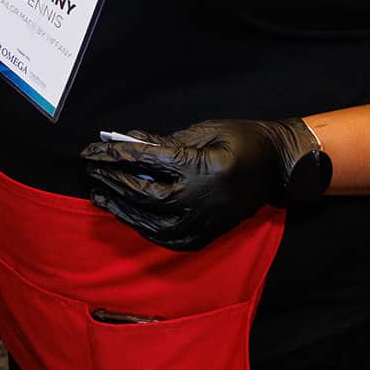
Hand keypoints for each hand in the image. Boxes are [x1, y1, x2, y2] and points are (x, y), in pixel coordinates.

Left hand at [80, 118, 312, 250]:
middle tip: (91, 172)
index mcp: (202, 166)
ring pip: (152, 224)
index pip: (146, 162)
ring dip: (122, 210)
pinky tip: (128, 215)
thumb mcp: (204, 131)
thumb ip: (164, 141)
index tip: (90, 151)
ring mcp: (205, 221)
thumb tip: (128, 142)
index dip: (114, 155)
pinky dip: (144, 228)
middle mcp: (202, 198)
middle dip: (113, 182)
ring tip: (101, 195)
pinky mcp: (208, 235)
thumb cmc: (243, 140)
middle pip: (144, 195)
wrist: (280, 168)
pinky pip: (168, 239)